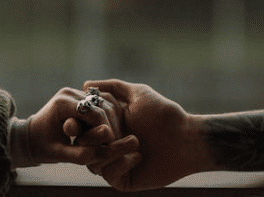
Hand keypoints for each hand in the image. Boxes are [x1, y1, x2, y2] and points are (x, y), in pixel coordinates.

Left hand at [25, 87, 139, 166]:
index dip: (107, 132)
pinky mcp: (81, 96)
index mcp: (63, 103)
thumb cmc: (42, 148)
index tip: (113, 148)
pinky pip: (101, 103)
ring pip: (105, 103)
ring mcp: (76, 92)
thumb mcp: (60, 154)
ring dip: (113, 122)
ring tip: (115, 141)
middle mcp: (70, 92)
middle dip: (112, 127)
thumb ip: (82, 154)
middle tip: (118, 145)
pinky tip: (112, 132)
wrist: (30, 138)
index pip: (95, 114)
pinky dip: (109, 117)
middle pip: (102, 107)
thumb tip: (108, 151)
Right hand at [78, 79, 213, 190]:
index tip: (81, 116)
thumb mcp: (137, 94)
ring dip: (110, 150)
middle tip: (108, 131)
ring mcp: (115, 163)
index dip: (78, 122)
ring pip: (94, 161)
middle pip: (83, 144)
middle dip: (92, 137)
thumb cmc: (163, 114)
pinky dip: (120, 163)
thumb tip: (85, 84)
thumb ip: (112, 88)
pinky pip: (110, 175)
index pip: (82, 126)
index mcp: (107, 125)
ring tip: (134, 141)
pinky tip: (138, 156)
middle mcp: (108, 144)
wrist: (185, 138)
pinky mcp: (124, 179)